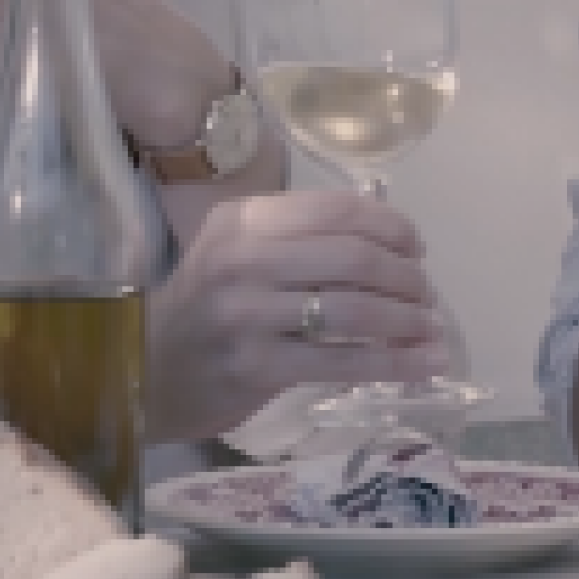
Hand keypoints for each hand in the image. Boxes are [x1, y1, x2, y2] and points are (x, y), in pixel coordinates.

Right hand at [150, 190, 457, 443]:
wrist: (147, 370)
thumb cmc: (206, 305)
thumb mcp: (237, 249)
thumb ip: (300, 235)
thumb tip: (389, 237)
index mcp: (244, 221)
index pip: (337, 209)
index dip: (391, 226)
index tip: (417, 248)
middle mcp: (244, 259)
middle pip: (354, 256)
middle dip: (406, 276)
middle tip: (427, 295)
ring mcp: (248, 314)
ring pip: (354, 309)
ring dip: (407, 320)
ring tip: (431, 329)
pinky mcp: (257, 366)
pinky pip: (342, 361)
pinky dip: (393, 363)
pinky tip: (422, 365)